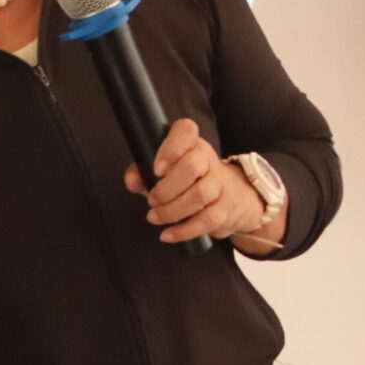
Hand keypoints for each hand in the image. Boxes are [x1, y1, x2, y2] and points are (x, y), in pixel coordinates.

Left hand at [123, 118, 266, 244]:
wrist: (231, 198)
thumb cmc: (190, 182)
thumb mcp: (165, 172)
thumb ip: (143, 173)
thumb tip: (133, 179)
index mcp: (191, 144)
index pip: (186, 131)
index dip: (171, 147)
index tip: (157, 168)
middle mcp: (208, 160)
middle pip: (193, 166)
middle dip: (167, 187)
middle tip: (152, 199)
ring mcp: (220, 184)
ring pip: (199, 194)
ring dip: (171, 210)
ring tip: (155, 216)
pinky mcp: (225, 209)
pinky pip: (206, 220)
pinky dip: (183, 230)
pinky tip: (167, 234)